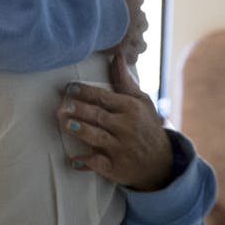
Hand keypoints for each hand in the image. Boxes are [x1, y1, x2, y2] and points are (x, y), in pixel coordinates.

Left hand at [60, 53, 172, 190]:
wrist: (161, 163)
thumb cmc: (146, 127)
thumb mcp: (141, 103)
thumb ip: (125, 82)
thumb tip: (116, 56)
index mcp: (131, 109)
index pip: (105, 98)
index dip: (86, 92)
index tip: (70, 88)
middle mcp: (126, 128)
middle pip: (99, 116)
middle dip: (81, 110)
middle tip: (64, 105)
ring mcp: (121, 149)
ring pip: (98, 137)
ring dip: (81, 130)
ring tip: (66, 124)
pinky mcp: (116, 168)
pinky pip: (99, 164)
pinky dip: (85, 162)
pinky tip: (72, 160)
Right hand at [86, 0, 146, 65]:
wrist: (88, 3)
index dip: (131, 2)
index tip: (125, 4)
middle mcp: (135, 13)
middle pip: (142, 21)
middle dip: (136, 23)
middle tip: (127, 26)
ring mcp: (130, 33)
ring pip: (141, 42)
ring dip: (136, 42)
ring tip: (129, 45)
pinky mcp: (123, 48)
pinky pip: (131, 57)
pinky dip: (128, 57)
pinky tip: (122, 58)